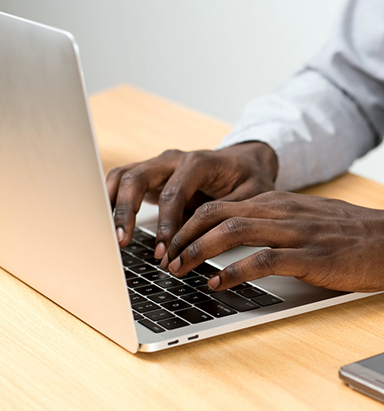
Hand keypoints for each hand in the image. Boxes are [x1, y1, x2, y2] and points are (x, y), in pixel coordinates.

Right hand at [106, 142, 277, 256]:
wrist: (245, 162)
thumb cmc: (249, 179)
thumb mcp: (251, 195)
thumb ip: (228, 213)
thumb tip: (206, 239)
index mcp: (199, 162)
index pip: (173, 193)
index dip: (166, 224)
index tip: (163, 251)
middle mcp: (173, 159)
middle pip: (138, 178)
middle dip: (127, 211)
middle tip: (121, 242)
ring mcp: (158, 165)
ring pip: (123, 176)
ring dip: (112, 205)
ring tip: (107, 236)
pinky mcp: (150, 175)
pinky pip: (121, 183)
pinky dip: (110, 201)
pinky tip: (105, 225)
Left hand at [162, 191, 383, 292]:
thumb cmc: (355, 233)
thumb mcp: (311, 218)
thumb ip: (280, 220)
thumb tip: (246, 232)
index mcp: (281, 203)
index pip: (222, 204)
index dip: (189, 222)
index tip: (171, 242)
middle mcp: (283, 212)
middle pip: (218, 213)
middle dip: (182, 234)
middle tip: (164, 258)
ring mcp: (297, 233)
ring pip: (233, 230)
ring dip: (197, 250)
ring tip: (179, 269)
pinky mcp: (311, 257)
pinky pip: (263, 259)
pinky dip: (233, 271)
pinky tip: (217, 283)